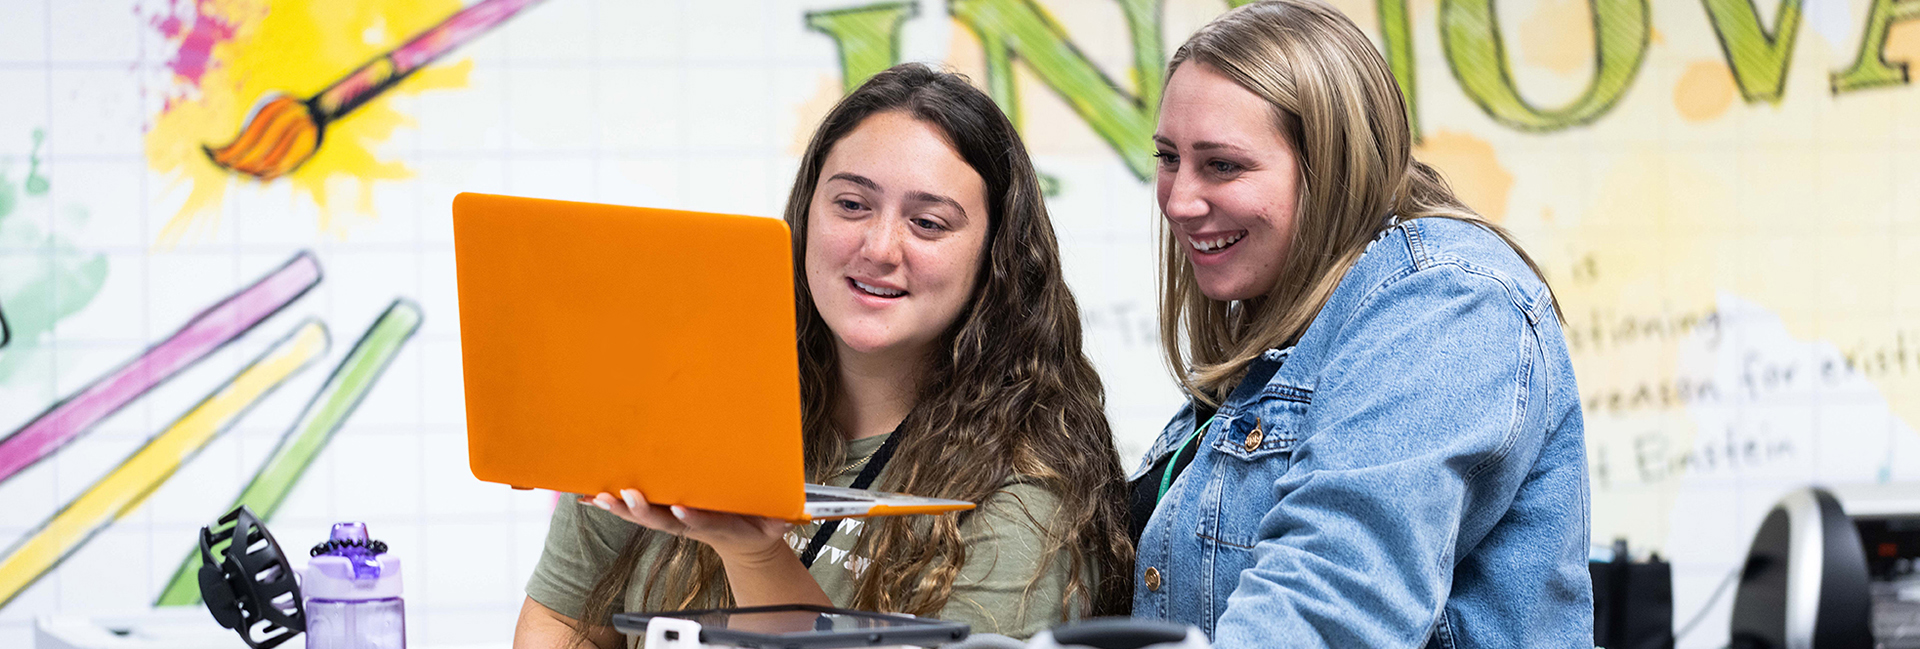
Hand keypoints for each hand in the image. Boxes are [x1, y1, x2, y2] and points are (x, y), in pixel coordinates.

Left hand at [584, 490, 794, 563]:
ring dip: (621, 507)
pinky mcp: (665, 513)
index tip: (680, 510)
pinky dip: (615, 503)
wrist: (745, 542)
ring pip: (645, 515)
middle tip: (627, 497)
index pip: (705, 523)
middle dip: (643, 510)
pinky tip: (592, 496)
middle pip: (664, 520)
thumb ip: (780, 518)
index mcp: (718, 525)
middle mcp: (690, 523)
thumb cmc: (757, 524)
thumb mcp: (774, 523)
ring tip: (600, 496)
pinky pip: (637, 509)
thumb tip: (786, 515)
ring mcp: (675, 520)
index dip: (693, 518)